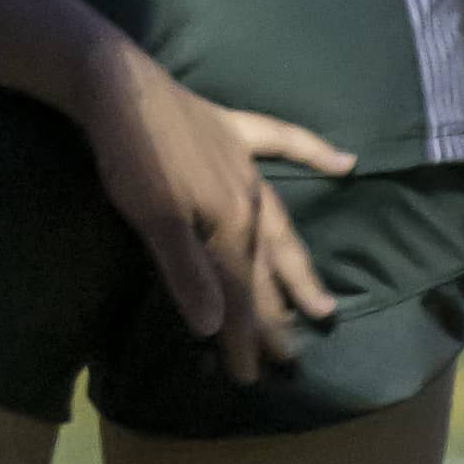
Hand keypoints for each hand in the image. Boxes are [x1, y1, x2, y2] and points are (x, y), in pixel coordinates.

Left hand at [74, 39, 348, 383]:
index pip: (241, 293)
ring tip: (321, 299)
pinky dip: (314, 152)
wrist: (118, 87)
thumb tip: (215, 328)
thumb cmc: (132, 158)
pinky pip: (284, 143)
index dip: (244, 336)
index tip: (250, 376)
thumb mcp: (153, 220)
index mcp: (229, 225)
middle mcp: (249, 200)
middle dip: (277, 313)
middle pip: (266, 267)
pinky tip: (344, 162)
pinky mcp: (232, 133)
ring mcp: (245, 165)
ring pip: (279, 224)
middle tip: (293, 354)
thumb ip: (186, 272)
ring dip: (296, 263)